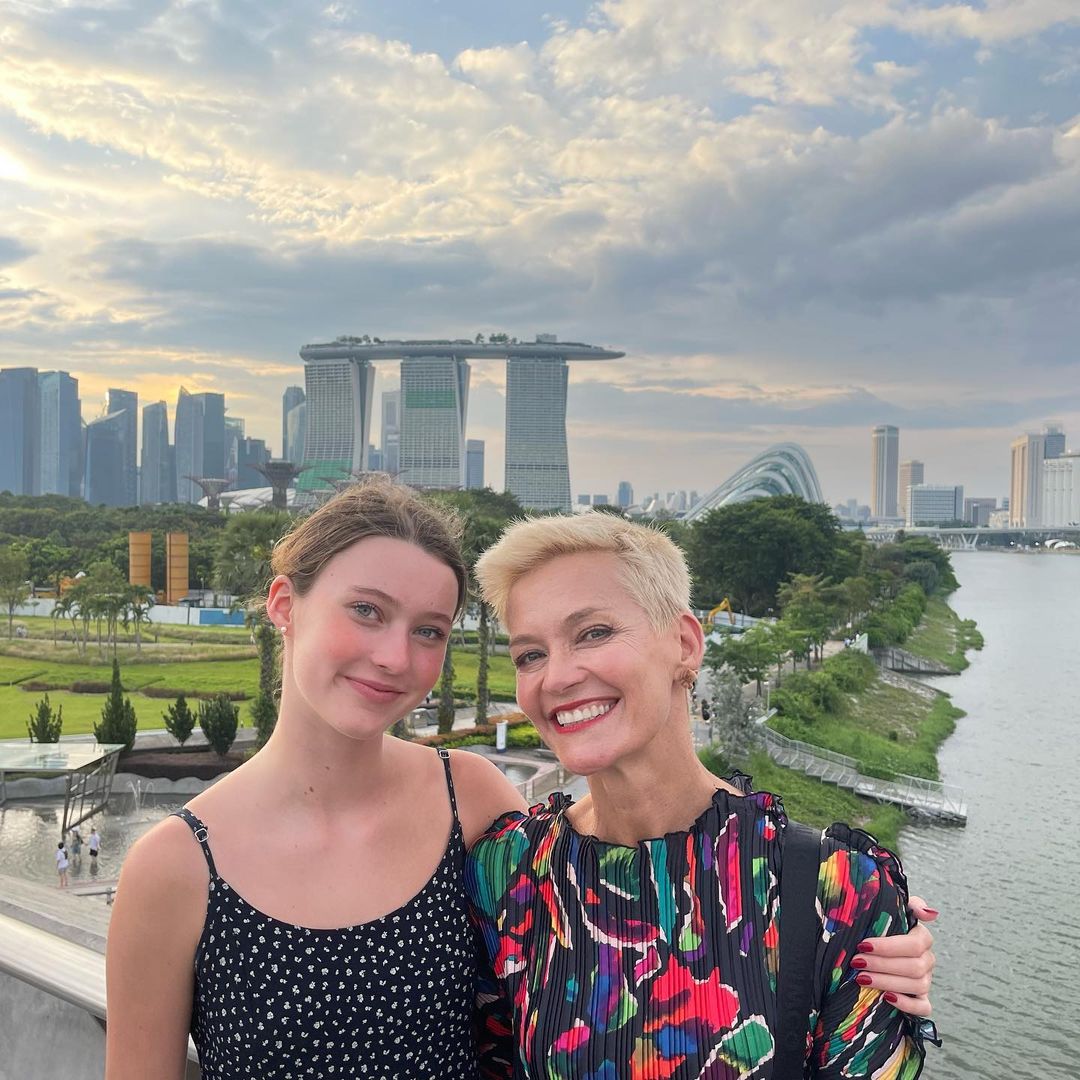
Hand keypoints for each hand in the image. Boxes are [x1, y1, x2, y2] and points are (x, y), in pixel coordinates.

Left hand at [851, 896, 936, 1016]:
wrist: (872, 947)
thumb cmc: (880, 924)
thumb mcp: (891, 909)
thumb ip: (910, 904)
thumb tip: (927, 913)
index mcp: (922, 937)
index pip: (915, 944)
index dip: (889, 946)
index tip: (863, 944)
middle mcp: (927, 960)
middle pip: (914, 967)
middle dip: (882, 965)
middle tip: (857, 962)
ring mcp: (926, 980)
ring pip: (917, 985)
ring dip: (888, 982)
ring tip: (861, 978)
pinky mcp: (922, 999)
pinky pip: (923, 1007)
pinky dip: (907, 1005)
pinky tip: (887, 998)